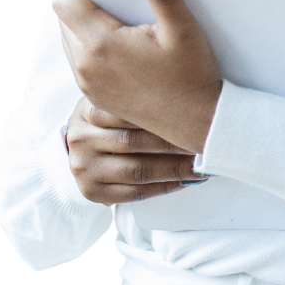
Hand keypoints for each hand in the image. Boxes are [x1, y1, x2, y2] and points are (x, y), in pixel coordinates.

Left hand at [53, 0, 222, 153]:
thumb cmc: (193, 75)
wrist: (199, 124)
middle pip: (64, 20)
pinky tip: (125, 46)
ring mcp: (88, 87)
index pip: (64, 2)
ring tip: (123, 19)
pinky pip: (80, 63)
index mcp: (100, 46)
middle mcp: (85, 68)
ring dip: (86, 25)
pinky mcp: (96, 98)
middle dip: (84, 2)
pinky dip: (92, 47)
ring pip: (70, 42)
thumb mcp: (182, 28)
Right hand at [65, 97, 208, 204]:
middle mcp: (81, 138)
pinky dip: (163, 187)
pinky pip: (134, 193)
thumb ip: (140, 92)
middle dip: (175, 143)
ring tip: (200, 164)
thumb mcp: (115, 96)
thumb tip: (190, 96)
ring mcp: (84, 167)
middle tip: (204, 142)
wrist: (80, 141)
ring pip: (137, 170)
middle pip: (135, 141)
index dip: (167, 114)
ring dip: (174, 168)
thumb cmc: (110, 115)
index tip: (196, 116)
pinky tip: (183, 180)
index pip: (130, 111)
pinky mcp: (91, 192)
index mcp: (88, 108)